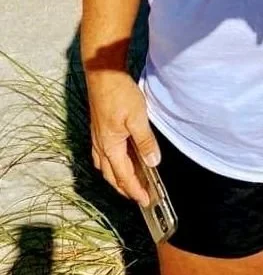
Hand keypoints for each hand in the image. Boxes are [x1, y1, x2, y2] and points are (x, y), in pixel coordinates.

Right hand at [86, 71, 159, 205]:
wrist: (102, 73)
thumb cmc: (119, 93)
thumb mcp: (138, 117)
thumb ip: (145, 141)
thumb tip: (153, 162)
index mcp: (110, 146)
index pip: (124, 176)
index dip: (135, 190)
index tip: (146, 201)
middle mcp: (100, 145)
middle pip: (111, 176)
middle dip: (125, 189)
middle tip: (139, 197)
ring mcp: (97, 137)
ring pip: (105, 166)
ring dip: (117, 178)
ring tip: (129, 183)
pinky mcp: (98, 129)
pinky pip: (102, 155)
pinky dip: (111, 164)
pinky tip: (118, 160)